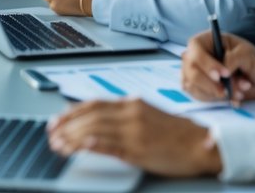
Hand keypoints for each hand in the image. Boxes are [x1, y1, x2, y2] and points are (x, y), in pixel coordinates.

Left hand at [47, 99, 221, 177]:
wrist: (203, 144)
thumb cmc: (178, 133)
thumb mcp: (147, 114)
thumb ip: (124, 114)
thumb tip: (98, 118)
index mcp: (132, 104)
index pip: (93, 104)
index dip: (71, 112)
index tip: (56, 120)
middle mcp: (131, 114)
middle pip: (90, 116)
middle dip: (66, 126)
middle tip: (51, 134)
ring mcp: (135, 131)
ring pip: (96, 129)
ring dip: (73, 137)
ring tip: (59, 145)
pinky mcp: (141, 150)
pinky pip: (113, 145)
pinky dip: (95, 144)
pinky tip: (82, 146)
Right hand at [181, 30, 254, 103]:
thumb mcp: (250, 56)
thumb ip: (235, 59)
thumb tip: (223, 69)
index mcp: (208, 40)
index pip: (195, 46)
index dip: (206, 62)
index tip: (223, 75)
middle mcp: (198, 54)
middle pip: (190, 67)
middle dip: (209, 83)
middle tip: (227, 92)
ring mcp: (196, 70)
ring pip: (192, 83)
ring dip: (215, 93)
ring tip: (238, 93)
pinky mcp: (198, 86)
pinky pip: (197, 94)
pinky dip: (214, 99)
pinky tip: (230, 97)